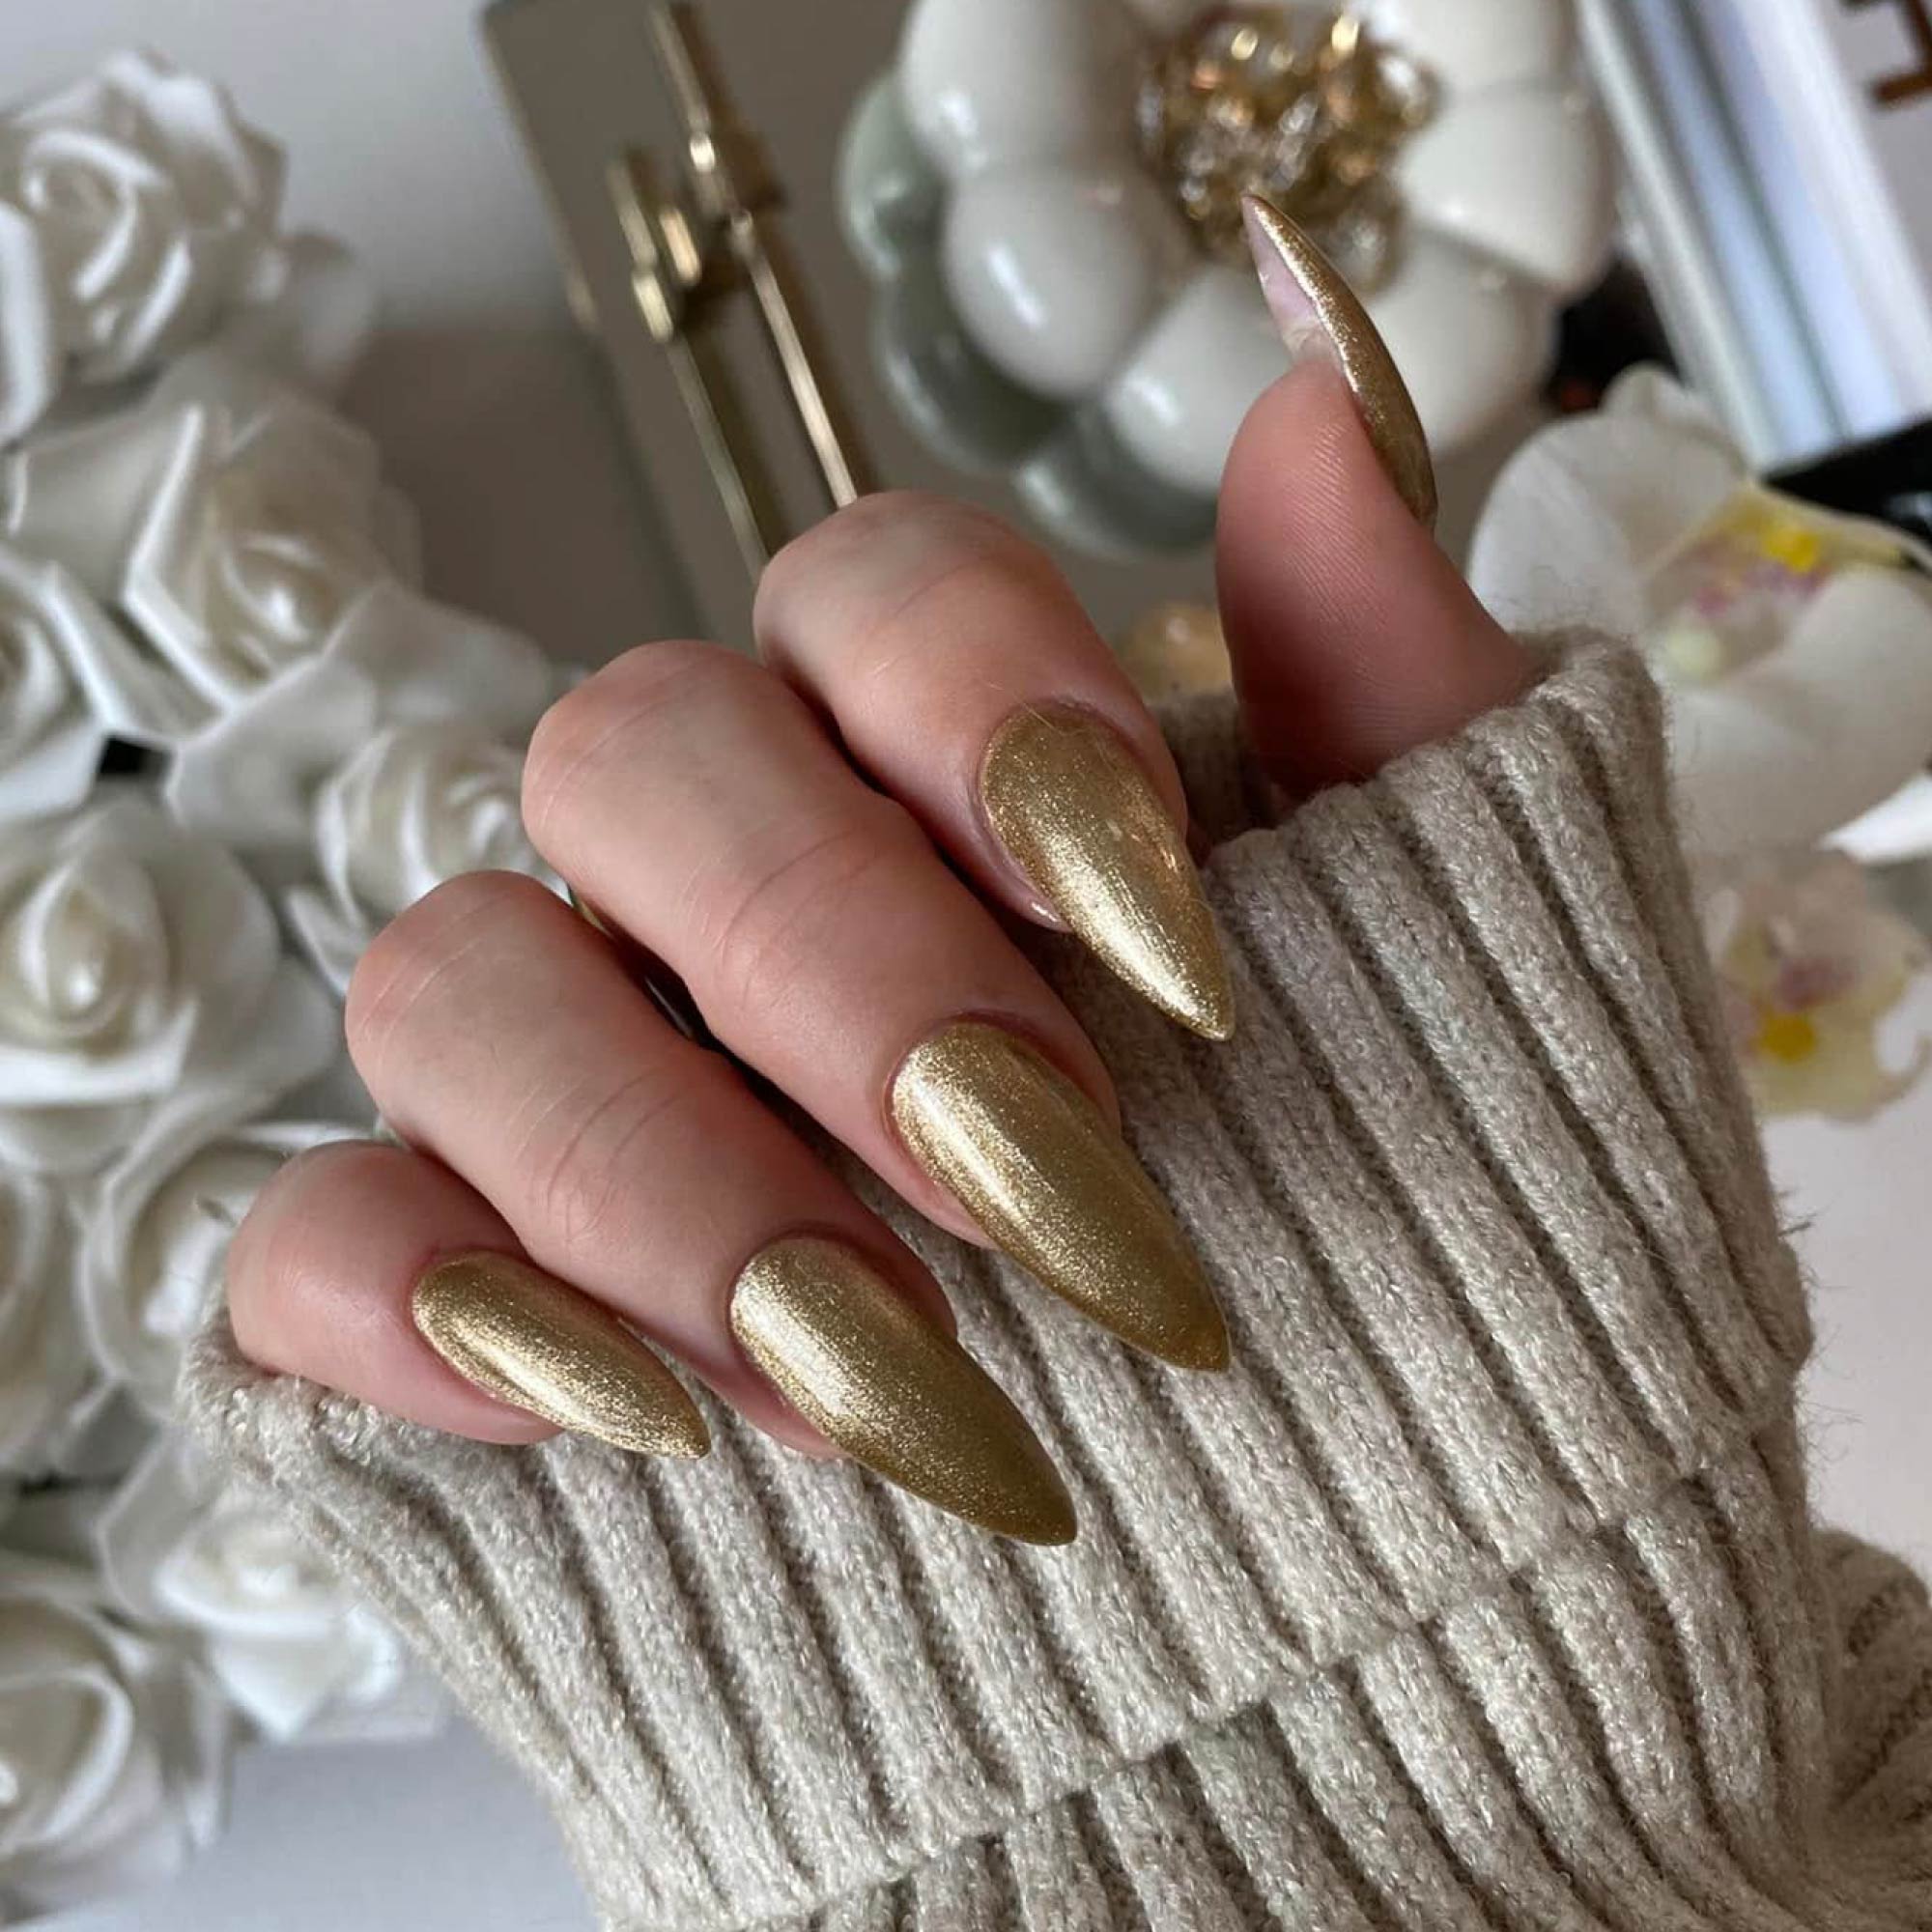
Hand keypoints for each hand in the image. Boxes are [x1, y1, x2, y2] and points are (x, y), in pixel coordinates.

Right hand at [224, 212, 1533, 1543]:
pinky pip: (319, 1240)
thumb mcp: (1472, 969)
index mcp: (940, 777)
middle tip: (1040, 1180)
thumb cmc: (1432, 1279)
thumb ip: (1392, 683)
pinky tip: (630, 1420)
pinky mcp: (476, 1310)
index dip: (986, 712)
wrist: (1362, 1621)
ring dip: (652, 1165)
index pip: (864, 584)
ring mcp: (585, 1095)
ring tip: (876, 1371)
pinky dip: (432, 1309)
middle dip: (830, 959)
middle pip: (633, 754)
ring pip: (453, 982)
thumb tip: (1331, 376)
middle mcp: (726, 897)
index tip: (1178, 951)